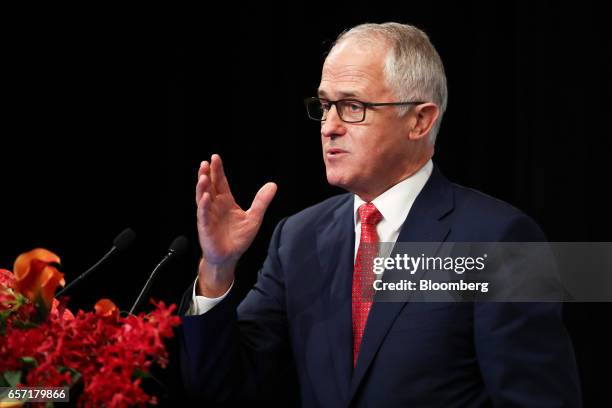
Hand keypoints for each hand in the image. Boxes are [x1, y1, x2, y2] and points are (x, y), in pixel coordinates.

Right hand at [195, 154, 276, 295]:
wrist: (230, 257)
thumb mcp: (254, 218)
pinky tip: (205, 197)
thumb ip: (261, 201)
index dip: (218, 171)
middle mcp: (215, 206)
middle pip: (209, 186)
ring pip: (203, 198)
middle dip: (207, 174)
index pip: (220, 182)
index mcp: (226, 202)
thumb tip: (273, 185)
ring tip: (203, 176)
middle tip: (206, 162)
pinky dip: (204, 206)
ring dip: (202, 187)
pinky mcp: (205, 227)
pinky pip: (203, 214)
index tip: (215, 158)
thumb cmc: (239, 238)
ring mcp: (209, 215)